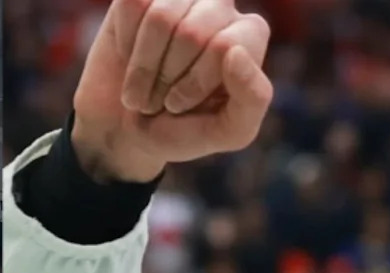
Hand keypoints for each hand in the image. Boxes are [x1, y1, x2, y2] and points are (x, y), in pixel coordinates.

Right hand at [72, 0, 272, 181]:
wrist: (127, 130)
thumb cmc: (186, 131)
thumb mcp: (230, 132)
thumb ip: (252, 99)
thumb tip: (236, 52)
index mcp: (251, 36)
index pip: (225, 45)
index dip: (196, 81)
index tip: (181, 104)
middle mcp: (221, 8)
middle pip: (192, 33)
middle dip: (168, 77)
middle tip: (160, 100)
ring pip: (161, 17)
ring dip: (144, 65)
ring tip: (144, 87)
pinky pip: (132, 5)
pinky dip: (125, 42)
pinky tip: (130, 56)